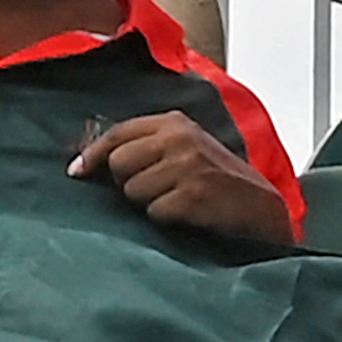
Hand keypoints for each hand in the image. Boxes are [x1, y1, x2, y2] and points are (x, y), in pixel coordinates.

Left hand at [75, 110, 294, 251]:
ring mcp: (188, 165)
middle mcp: (181, 138)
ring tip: (177, 201)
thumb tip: (88, 160)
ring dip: (149, 202)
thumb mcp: (188, 149)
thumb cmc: (221, 182)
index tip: (78, 171)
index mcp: (177, 123)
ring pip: (132, 190)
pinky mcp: (193, 194)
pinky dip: (166, 218)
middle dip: (128, 181)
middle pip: (118, 163)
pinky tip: (188, 214)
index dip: (93, 153)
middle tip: (156, 189)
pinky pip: (154, 211)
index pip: (119, 133)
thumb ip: (148, 147)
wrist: (263, 210)